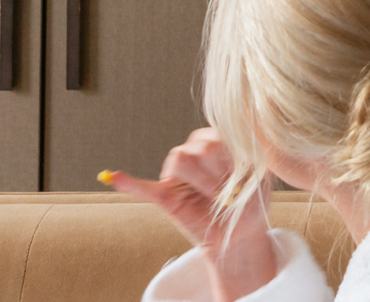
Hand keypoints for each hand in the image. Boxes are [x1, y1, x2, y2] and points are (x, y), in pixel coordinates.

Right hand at [103, 128, 276, 301]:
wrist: (241, 233)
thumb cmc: (249, 202)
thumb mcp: (257, 176)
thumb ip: (248, 156)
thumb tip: (247, 136)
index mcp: (216, 141)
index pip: (213, 137)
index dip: (227, 160)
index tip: (241, 180)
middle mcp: (194, 152)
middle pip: (195, 147)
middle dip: (215, 172)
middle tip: (228, 192)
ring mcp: (177, 175)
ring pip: (177, 160)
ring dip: (199, 180)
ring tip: (213, 195)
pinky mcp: (165, 196)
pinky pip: (143, 187)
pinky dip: (128, 182)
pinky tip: (113, 176)